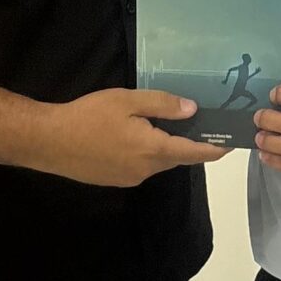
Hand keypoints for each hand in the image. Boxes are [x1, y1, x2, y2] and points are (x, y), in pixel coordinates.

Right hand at [34, 88, 225, 187]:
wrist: (49, 141)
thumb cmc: (88, 116)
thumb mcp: (127, 101)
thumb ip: (162, 105)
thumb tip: (192, 110)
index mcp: (153, 149)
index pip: (195, 152)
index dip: (215, 148)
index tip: (231, 143)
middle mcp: (146, 170)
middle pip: (177, 158)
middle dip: (190, 144)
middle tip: (200, 124)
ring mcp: (130, 178)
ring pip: (158, 163)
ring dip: (166, 148)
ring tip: (166, 126)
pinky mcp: (116, 180)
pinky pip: (141, 167)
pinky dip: (147, 153)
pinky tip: (135, 137)